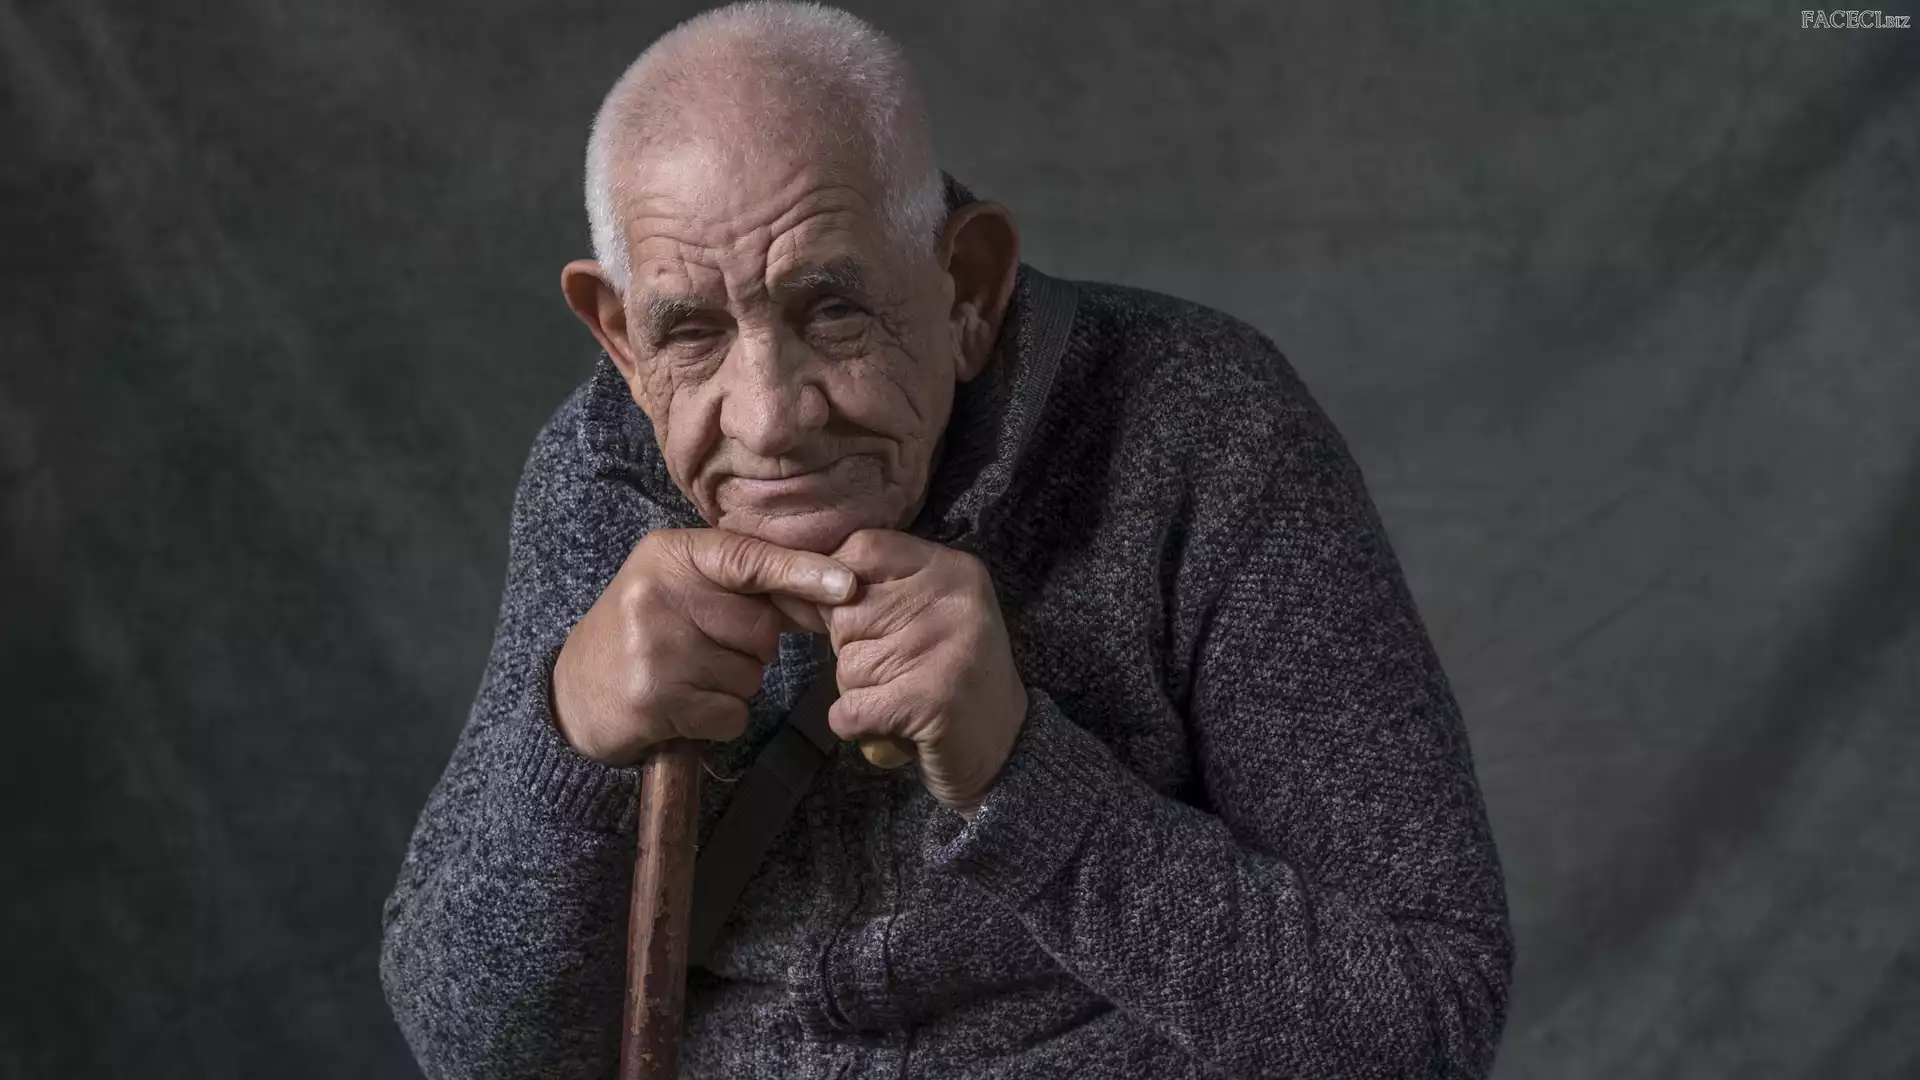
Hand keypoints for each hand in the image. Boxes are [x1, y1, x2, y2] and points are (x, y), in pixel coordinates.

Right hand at [551, 528, 856, 765]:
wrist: (575, 693)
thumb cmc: (644, 634)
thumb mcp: (676, 585)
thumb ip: (736, 579)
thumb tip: (829, 586)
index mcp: (668, 554)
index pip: (748, 558)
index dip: (801, 572)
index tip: (847, 584)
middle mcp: (657, 593)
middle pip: (761, 627)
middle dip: (751, 648)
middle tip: (702, 650)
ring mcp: (654, 647)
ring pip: (751, 675)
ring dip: (732, 686)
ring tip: (686, 677)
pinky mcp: (655, 698)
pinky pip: (732, 713)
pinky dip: (719, 719)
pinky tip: (683, 707)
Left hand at [818, 529, 1028, 817]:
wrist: (1008, 749)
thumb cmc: (953, 676)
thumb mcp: (930, 613)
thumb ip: (877, 590)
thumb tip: (793, 583)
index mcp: (952, 569)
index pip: (864, 547)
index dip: (835, 582)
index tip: (846, 613)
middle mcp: (952, 600)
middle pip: (846, 612)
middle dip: (853, 650)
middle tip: (895, 671)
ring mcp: (943, 648)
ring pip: (846, 665)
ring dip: (859, 693)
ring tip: (901, 697)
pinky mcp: (930, 700)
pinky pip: (849, 710)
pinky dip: (857, 726)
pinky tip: (890, 726)